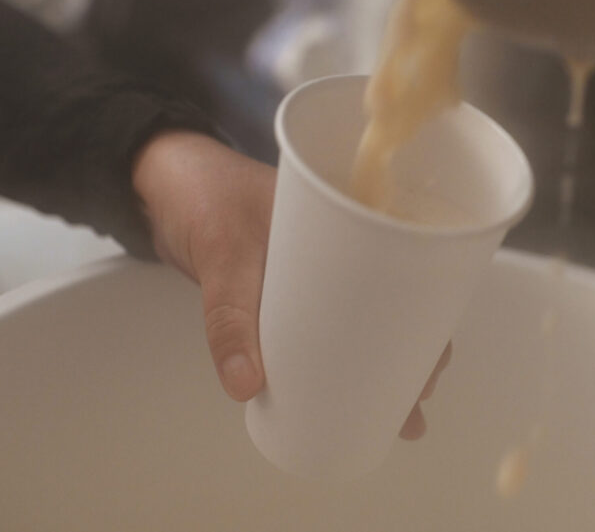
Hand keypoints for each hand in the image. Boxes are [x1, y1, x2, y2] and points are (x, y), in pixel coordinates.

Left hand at [132, 131, 447, 437]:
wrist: (159, 182)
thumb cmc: (203, 196)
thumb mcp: (222, 251)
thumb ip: (231, 317)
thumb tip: (247, 387)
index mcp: (350, 218)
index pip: (409, 270)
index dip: (428, 318)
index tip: (435, 362)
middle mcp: (341, 247)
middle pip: (391, 304)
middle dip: (408, 354)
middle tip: (416, 402)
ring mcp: (314, 271)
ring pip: (358, 320)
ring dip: (373, 362)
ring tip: (390, 412)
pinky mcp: (286, 289)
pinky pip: (321, 326)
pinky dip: (331, 356)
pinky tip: (335, 390)